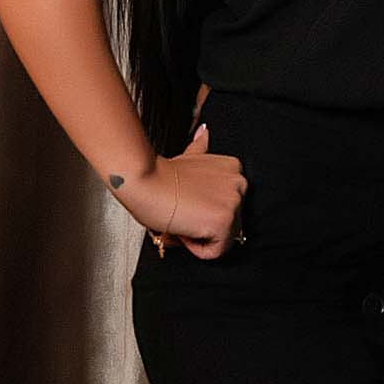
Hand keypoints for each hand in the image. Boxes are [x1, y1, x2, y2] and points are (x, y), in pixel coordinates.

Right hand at [120, 119, 246, 257]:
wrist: (142, 179)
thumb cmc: (158, 175)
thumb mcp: (188, 158)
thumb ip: (201, 150)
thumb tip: (204, 132)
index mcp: (234, 169)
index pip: (226, 207)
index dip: (201, 211)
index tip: (183, 202)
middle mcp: (240, 184)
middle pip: (227, 226)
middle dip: (201, 226)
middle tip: (178, 212)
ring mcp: (234, 203)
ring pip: (221, 240)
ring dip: (197, 237)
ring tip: (178, 218)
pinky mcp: (224, 222)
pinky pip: (214, 252)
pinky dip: (194, 247)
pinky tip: (181, 227)